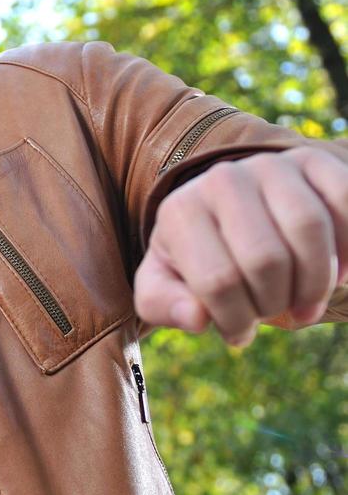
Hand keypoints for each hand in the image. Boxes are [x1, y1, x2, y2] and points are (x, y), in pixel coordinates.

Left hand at [135, 146, 347, 345]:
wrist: (227, 210)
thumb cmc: (196, 258)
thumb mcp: (164, 284)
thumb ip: (165, 305)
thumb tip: (196, 318)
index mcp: (180, 211)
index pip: (218, 280)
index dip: (236, 320)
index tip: (239, 333)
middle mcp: (222, 180)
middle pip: (267, 259)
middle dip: (275, 302)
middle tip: (273, 313)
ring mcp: (269, 166)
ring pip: (309, 229)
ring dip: (316, 283)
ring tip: (305, 304)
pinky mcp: (312, 161)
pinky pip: (345, 201)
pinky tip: (340, 275)